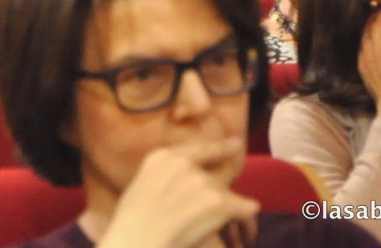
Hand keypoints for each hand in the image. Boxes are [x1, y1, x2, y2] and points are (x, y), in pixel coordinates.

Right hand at [98, 139, 258, 247]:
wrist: (138, 237)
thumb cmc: (131, 220)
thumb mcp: (142, 184)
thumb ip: (163, 175)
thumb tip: (180, 183)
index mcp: (162, 157)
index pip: (198, 149)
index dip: (219, 147)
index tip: (236, 143)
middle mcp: (184, 164)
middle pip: (214, 170)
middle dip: (220, 183)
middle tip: (228, 187)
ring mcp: (202, 181)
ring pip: (226, 189)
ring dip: (227, 203)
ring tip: (229, 214)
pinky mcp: (217, 201)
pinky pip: (243, 205)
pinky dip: (246, 210)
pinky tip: (249, 211)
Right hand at [358, 5, 380, 122]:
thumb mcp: (374, 84)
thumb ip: (374, 71)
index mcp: (362, 62)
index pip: (363, 40)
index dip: (368, 30)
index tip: (375, 24)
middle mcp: (367, 53)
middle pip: (367, 29)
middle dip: (374, 18)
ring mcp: (379, 50)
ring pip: (379, 25)